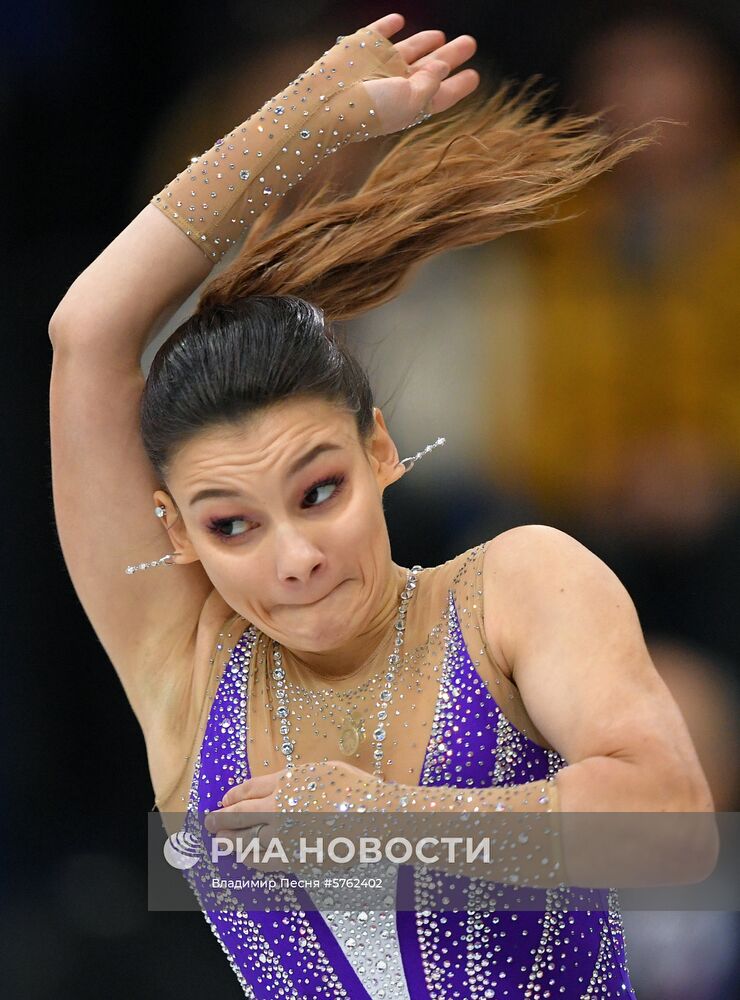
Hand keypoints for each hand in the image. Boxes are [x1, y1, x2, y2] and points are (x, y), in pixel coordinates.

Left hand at [203, 761, 380, 872]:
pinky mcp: (297, 858)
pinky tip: (246, 858)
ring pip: (248, 842)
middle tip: (209, 823)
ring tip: (221, 842)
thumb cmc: (354, 789)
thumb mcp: (322, 771)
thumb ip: (294, 779)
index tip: (223, 801)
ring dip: (232, 842)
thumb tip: (272, 791)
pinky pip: (266, 861)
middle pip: (241, 816)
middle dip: (221, 820)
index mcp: (287, 783)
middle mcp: (282, 809)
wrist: (378, 818)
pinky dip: (252, 859)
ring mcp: (288, 836)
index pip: (249, 791)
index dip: (233, 796)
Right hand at [363, 12, 478, 132]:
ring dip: (425, 42)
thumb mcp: (412, 101)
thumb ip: (431, 82)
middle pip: (432, 67)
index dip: (460, 84)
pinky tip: (399, 20)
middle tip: (469, 43)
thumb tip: (441, 66)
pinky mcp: (364, 46)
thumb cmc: (373, 109)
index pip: (443, 92)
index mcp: (413, 102)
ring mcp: (382, 64)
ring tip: (441, 35)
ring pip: (410, 49)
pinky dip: (389, 25)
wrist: (330, 101)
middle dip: (451, 56)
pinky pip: (380, 31)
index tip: (475, 76)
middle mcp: (399, 83)